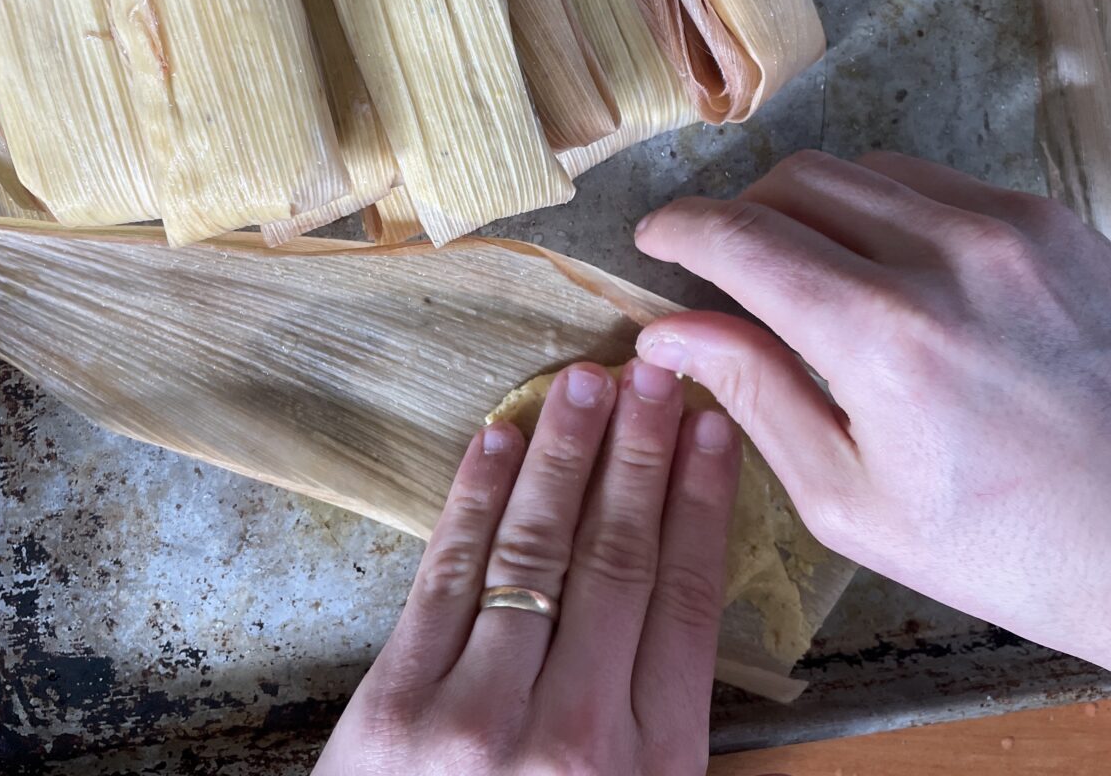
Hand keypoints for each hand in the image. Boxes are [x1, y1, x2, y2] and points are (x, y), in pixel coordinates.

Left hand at [315, 362, 739, 774]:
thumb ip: (659, 732)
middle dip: (642, 454)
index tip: (715, 431)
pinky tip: (497, 441)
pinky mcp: (394, 705)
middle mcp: (573, 731)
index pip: (691, 601)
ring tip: (587, 382)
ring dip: (564, 455)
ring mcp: (476, 714)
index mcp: (651, 764)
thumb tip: (683, 604)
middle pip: (621, 558)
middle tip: (658, 372)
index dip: (704, 504)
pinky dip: (473, 501)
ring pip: (537, 550)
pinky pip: (446, 577)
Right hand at [635, 150, 1110, 748]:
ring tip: (813, 274)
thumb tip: (668, 333)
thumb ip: (754, 395)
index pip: (740, 236)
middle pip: (794, 181)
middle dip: (741, 215)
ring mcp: (1012, 229)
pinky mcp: (1058, 225)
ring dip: (813, 206)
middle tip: (728, 271)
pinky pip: (939, 184)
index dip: (678, 228)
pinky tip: (897, 272)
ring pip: (865, 168)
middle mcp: (946, 256)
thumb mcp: (853, 501)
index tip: (653, 239)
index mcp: (882, 336)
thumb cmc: (1014, 549)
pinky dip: (891, 209)